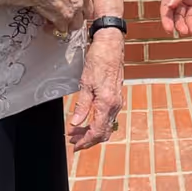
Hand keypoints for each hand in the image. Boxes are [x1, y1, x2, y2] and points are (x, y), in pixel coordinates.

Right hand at [11, 0, 93, 37]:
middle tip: (66, 12)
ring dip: (68, 23)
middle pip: (87, 9)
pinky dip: (54, 29)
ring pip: (77, 23)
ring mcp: (75, 7)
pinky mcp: (64, 19)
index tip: (73, 1)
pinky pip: (63, 29)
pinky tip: (48, 25)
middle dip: (77, 13)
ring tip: (58, 22)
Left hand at [68, 29, 124, 150]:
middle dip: (88, 139)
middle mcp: (115, 104)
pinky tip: (88, 119)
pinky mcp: (117, 96)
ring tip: (77, 131)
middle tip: (73, 140)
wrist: (111, 45)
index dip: (86, 141)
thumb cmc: (99, 59)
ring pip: (107, 125)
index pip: (97, 131)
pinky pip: (109, 116)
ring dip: (92, 131)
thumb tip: (76, 123)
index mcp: (107, 103)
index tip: (75, 145)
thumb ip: (82, 105)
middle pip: (104, 131)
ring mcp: (118, 101)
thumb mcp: (85, 82)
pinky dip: (98, 122)